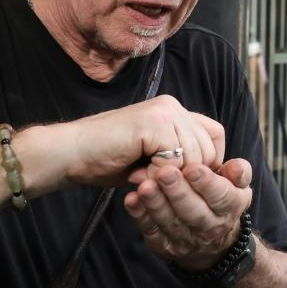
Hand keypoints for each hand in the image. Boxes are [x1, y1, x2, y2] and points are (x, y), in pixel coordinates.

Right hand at [56, 95, 224, 187]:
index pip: (215, 135)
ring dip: (169, 177)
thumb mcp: (152, 157)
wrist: (71, 153)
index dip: (208, 162)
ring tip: (142, 174)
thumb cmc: (107, 159)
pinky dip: (157, 175)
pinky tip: (137, 171)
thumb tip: (211, 173)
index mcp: (175, 110)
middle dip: (187, 175)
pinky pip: (174, 161)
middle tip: (154, 178)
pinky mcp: (154, 122)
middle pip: (208, 150)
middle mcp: (173, 106)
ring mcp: (164, 111)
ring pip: (193, 159)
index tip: (189, 181)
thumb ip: (179, 157)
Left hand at [123, 158, 253, 270]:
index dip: (207, 183)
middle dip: (178, 192)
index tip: (192, 168)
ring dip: (156, 204)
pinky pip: (151, 231)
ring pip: (170, 222)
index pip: (221, 196)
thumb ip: (239, 172)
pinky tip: (131, 200)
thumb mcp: (237, 185)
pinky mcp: (164, 246)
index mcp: (231, 207)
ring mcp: (186, 239)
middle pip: (194, 211)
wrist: (213, 241)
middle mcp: (210, 227)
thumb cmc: (222, 199)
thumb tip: (236, 166)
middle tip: (165, 173)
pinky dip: (140, 216)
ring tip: (145, 185)